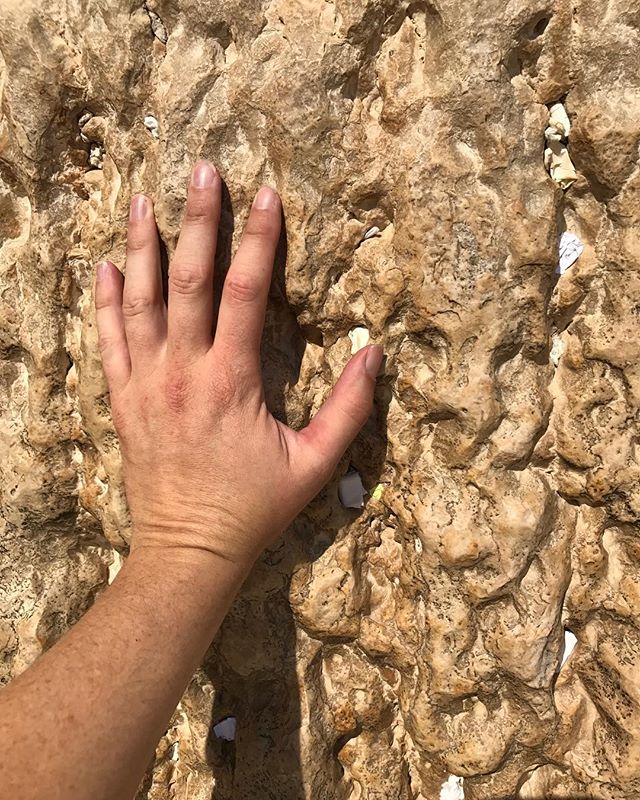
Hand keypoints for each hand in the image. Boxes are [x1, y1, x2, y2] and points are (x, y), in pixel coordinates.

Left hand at [94, 161, 381, 566]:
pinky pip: (108, 339)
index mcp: (232, 380)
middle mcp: (184, 371)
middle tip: (203, 171)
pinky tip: (106, 265)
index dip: (260, 239)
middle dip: (198, 220)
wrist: (188, 551)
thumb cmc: (253, 509)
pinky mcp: (123, 400)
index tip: (268, 195)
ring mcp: (146, 383)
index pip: (247, 291)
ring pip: (139, 300)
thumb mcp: (315, 465)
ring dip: (143, 245)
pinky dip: (105, 299)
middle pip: (188, 279)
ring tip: (144, 199)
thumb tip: (376, 355)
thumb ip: (349, 409)